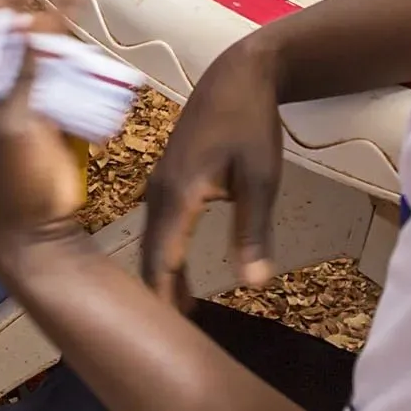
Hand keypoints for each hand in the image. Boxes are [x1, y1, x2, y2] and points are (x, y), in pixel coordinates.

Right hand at [142, 35, 283, 308]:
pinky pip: (157, 225)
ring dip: (161, 274)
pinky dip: (163, 253)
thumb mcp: (262, 179)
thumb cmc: (252, 124)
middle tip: (171, 336)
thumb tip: (254, 284)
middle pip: (148, 254)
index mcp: (178, 195)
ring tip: (177, 311)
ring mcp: (158, 183)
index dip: (162, 297)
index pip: (161, 259)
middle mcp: (158, 192)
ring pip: (151, 241)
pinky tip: (178, 268)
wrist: (237, 75)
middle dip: (158, 293)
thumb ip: (253, 232)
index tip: (165, 334)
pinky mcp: (166, 178)